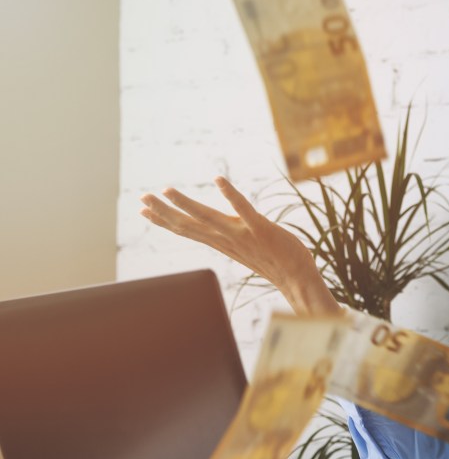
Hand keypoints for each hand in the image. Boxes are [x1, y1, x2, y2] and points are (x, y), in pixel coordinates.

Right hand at [139, 177, 340, 314]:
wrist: (297, 278)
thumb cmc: (275, 261)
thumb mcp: (244, 248)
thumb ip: (229, 236)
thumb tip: (219, 228)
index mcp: (221, 243)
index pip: (186, 231)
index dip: (163, 220)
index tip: (142, 209)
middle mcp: (226, 240)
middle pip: (188, 225)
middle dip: (163, 211)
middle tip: (141, 197)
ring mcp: (242, 235)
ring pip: (207, 218)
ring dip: (186, 204)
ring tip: (166, 189)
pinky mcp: (260, 229)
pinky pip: (243, 209)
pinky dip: (230, 194)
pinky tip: (218, 179)